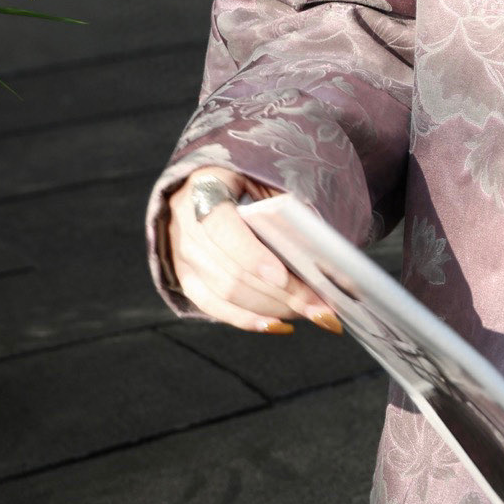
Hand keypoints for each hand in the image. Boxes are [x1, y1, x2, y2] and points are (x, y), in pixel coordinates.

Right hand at [164, 167, 340, 334]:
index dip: (251, 255)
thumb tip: (316, 245)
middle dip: (281, 293)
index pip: (221, 228)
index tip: (282, 276)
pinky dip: (247, 319)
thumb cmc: (244, 179)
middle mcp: (184, 226)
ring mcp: (182, 256)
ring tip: (312, 313)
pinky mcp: (186, 279)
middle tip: (321, 306)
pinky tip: (278, 325)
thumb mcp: (262, 177)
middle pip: (231, 271)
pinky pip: (214, 307)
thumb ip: (282, 204)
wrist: (204, 185)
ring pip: (227, 294)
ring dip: (274, 308)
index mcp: (202, 188)